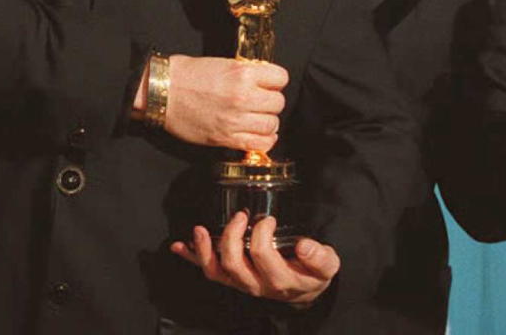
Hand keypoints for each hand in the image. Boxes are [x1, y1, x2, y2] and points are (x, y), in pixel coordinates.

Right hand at [161, 55, 287, 150]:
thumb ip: (246, 73)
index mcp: (242, 73)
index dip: (275, 81)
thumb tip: (265, 81)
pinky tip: (260, 134)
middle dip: (271, 101)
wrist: (163, 92)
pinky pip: (260, 144)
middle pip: (278, 102)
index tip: (269, 83)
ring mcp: (236, 119)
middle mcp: (243, 96)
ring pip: (272, 124)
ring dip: (267, 121)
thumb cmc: (188, 75)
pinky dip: (265, 140)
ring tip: (257, 117)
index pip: (281, 78)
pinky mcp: (227, 138)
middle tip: (260, 100)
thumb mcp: (223, 63)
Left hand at [171, 211, 338, 305]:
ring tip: (199, 230)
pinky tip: (179, 246)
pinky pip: (209, 270)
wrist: (305, 290)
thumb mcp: (327, 265)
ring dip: (204, 250)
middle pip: (234, 264)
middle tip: (241, 215)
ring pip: (216, 271)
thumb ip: (320, 257)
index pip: (262, 256)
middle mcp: (256, 285)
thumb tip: (304, 245)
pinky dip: (192, 257)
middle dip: (232, 235)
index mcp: (280, 281)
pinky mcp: (232, 278)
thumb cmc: (313, 273)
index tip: (268, 219)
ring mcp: (241, 283)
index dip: (261, 235)